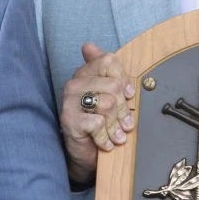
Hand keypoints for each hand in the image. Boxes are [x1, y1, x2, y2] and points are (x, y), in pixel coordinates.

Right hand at [59, 42, 135, 184]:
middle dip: (124, 109)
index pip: (108, 61)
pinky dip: (106, 137)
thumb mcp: (107, 95)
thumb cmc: (98, 123)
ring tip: (117, 136)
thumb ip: (104, 71)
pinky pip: (98, 123)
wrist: (84, 153)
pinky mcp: (69, 119)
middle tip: (126, 124)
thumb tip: (87, 45)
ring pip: (107, 104)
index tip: (129, 96)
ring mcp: (70, 101)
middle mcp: (74, 84)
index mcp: (84, 73)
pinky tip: (106, 143)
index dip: (124, 79)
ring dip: (116, 125)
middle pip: (113, 85)